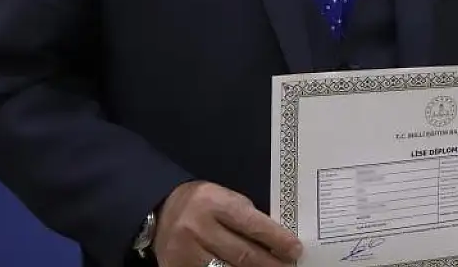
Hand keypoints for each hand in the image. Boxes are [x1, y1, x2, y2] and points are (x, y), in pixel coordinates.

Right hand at [153, 181, 301, 266]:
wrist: (161, 208)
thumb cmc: (202, 202)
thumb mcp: (224, 198)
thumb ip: (247, 216)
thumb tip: (277, 240)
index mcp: (214, 202)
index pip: (252, 224)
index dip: (277, 239)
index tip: (295, 250)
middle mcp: (198, 228)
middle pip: (242, 253)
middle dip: (270, 264)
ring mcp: (186, 252)